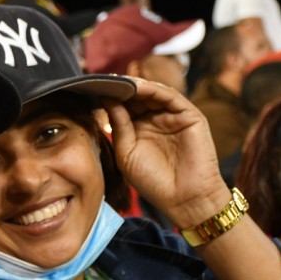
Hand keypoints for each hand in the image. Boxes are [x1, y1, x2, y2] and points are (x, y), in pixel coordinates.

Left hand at [102, 78, 230, 227]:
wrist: (183, 199)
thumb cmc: (153, 181)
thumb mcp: (126, 152)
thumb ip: (118, 125)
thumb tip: (107, 99)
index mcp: (139, 129)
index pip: (123, 107)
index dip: (109, 98)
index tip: (91, 90)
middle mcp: (156, 120)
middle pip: (137, 97)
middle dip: (120, 88)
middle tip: (102, 80)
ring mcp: (173, 116)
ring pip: (152, 93)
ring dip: (134, 86)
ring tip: (117, 81)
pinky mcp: (189, 115)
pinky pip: (169, 97)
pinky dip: (153, 89)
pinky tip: (136, 87)